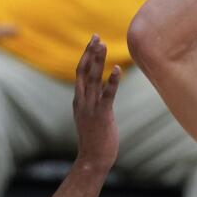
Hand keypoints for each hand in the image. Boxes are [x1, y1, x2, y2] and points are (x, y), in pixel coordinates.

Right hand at [72, 36, 120, 169]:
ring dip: (98, 61)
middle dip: (90, 52)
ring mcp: (91, 108)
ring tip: (103, 45)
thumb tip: (100, 93)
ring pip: (93, 79)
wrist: (92, 159)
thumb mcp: (90, 118)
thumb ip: (92, 104)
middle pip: (84, 71)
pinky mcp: (102, 115)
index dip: (86, 56)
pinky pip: (107, 94)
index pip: (80, 73)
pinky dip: (112, 81)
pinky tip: (118, 69)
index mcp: (79, 101)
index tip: (93, 41)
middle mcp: (82, 101)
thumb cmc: (94, 140)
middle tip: (97, 36)